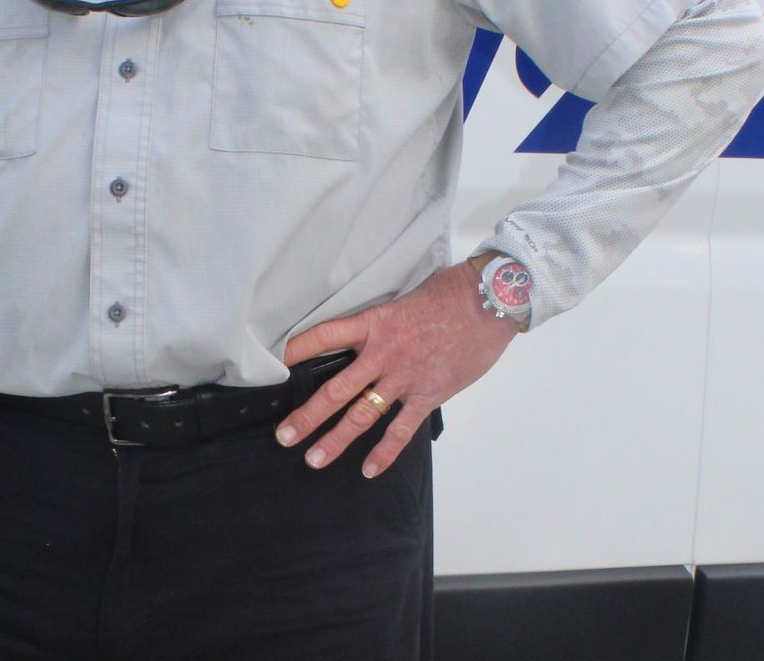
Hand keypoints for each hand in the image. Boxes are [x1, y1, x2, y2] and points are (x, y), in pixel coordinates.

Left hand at [275, 263, 519, 478]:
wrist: (488, 302)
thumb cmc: (451, 295)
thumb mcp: (407, 300)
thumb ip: (385, 323)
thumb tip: (372, 339)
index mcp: (374, 323)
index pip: (325, 336)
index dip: (297, 350)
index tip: (275, 363)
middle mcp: (383, 353)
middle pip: (336, 389)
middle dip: (307, 416)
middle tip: (284, 435)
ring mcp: (404, 377)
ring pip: (361, 415)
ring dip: (336, 439)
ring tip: (314, 459)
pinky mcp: (427, 394)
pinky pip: (400, 429)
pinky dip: (384, 452)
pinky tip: (369, 469)